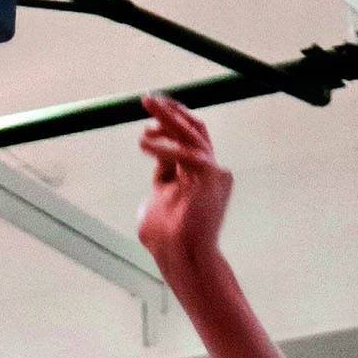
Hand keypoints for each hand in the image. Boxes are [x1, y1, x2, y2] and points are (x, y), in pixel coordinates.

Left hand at [135, 95, 232, 284]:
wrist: (180, 258)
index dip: (169, 123)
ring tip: (147, 107)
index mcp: (199, 175)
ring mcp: (214, 174)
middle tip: (148, 99)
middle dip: (171, 112)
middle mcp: (211, 171)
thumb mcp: (157, 199)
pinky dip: (165, 147)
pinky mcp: (213, 178)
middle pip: (193, 130)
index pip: (188, 139)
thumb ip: (161, 177)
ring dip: (169, 118)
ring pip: (193, 134)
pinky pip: (188, 153)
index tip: (147, 118)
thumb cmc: (166, 238)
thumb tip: (156, 154)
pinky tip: (144, 142)